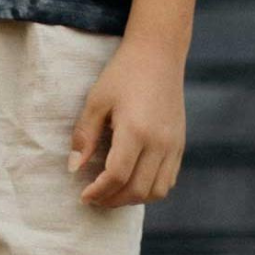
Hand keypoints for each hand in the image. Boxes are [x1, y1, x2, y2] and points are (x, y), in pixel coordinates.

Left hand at [68, 39, 185, 207]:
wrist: (158, 54)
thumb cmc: (123, 74)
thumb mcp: (97, 100)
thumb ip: (85, 135)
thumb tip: (74, 168)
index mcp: (136, 130)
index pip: (117, 175)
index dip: (99, 191)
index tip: (84, 196)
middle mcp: (159, 143)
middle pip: (137, 189)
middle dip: (113, 200)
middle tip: (95, 199)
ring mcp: (173, 145)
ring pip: (156, 191)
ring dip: (133, 198)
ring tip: (113, 193)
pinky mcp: (180, 144)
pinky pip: (168, 180)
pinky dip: (151, 189)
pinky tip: (133, 181)